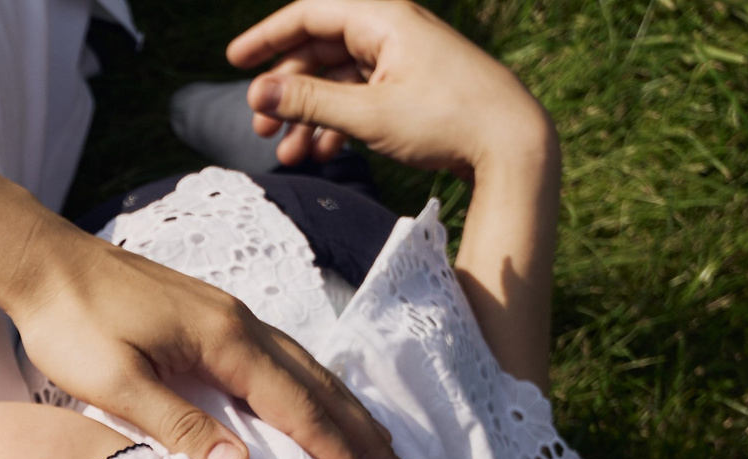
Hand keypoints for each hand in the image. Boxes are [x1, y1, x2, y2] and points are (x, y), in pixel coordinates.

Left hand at [4, 228, 410, 458]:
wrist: (45, 262)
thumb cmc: (71, 323)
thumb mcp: (116, 383)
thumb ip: (177, 424)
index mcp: (224, 341)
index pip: (295, 406)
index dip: (335, 450)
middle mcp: (240, 323)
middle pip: (315, 384)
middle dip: (359, 431)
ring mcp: (228, 315)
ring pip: (302, 366)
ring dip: (341, 407)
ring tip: (374, 440)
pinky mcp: (211, 315)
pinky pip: (278, 357)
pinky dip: (308, 386)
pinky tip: (311, 399)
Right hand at [227, 0, 553, 177]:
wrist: (513, 144)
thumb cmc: (448, 120)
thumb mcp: (370, 114)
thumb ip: (310, 102)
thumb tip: (256, 93)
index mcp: (383, 19)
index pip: (310, 14)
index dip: (267, 37)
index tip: (234, 63)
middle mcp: (392, 31)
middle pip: (320, 49)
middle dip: (286, 90)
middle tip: (259, 128)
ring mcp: (403, 59)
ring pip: (338, 79)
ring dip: (309, 115)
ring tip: (289, 154)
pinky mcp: (413, 87)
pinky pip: (361, 96)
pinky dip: (337, 123)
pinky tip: (323, 153)